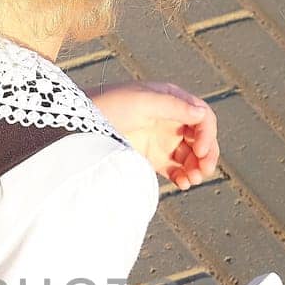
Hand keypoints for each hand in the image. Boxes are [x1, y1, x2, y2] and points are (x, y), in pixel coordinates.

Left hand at [90, 81, 218, 188]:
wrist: (78, 122)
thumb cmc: (109, 104)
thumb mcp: (141, 100)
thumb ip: (173, 106)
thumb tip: (202, 113)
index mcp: (172, 100)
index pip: (202, 117)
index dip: (206, 134)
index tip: (199, 150)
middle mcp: (170, 119)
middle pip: (200, 138)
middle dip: (206, 154)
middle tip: (203, 171)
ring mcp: (161, 139)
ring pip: (190, 156)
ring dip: (196, 168)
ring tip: (192, 180)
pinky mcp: (151, 157)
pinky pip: (174, 168)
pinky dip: (182, 176)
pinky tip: (183, 184)